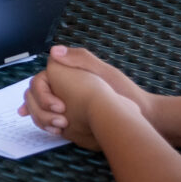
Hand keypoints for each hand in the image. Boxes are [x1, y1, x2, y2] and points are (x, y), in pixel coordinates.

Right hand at [20, 46, 145, 149]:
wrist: (141, 114)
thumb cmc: (124, 92)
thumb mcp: (104, 73)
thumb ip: (80, 60)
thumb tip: (54, 50)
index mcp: (72, 72)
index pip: (43, 79)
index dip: (40, 93)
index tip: (54, 107)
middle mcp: (68, 85)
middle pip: (39, 95)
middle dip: (40, 109)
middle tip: (55, 121)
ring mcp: (69, 101)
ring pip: (44, 108)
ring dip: (43, 117)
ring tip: (54, 128)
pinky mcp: (73, 115)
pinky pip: (53, 117)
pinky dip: (50, 123)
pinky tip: (54, 130)